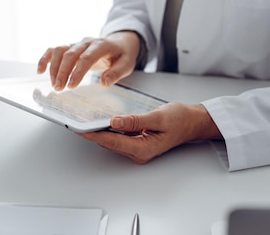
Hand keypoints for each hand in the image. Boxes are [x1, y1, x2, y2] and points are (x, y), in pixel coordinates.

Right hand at [37, 31, 140, 89]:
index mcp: (102, 45)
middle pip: (70, 54)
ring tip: (54, 85)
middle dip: (62, 72)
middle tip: (59, 88)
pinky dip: (45, 58)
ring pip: (59, 50)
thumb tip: (104, 83)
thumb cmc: (123, 54)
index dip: (78, 71)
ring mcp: (77, 43)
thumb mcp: (127, 64)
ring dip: (53, 68)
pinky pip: (54, 50)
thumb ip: (117, 73)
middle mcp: (87, 42)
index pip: (87, 57)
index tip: (71, 86)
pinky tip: (40, 70)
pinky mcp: (70, 47)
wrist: (120, 42)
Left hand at [78, 103, 222, 163]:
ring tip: (85, 120)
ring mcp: (138, 149)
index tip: (78, 128)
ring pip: (113, 140)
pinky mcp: (138, 142)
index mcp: (142, 148)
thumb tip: (114, 122)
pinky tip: (103, 121)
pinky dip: (110, 129)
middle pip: (109, 142)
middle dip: (92, 132)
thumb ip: (135, 121)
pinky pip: (120, 137)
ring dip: (100, 131)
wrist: (194, 122)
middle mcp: (138, 152)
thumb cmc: (181, 120)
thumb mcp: (158, 117)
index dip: (92, 134)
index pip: (111, 141)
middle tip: (76, 121)